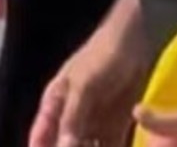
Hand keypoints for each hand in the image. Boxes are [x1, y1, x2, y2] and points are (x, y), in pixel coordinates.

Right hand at [29, 25, 148, 146]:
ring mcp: (92, 124)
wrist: (137, 41)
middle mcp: (70, 119)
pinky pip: (110, 146)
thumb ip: (72, 117)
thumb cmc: (102, 56)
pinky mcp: (115, 126)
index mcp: (53, 106)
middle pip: (64, 146)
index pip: (40, 138)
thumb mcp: (84, 85)